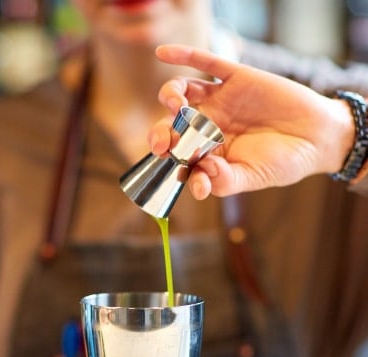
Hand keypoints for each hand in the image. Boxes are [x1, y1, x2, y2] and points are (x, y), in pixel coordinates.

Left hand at [148, 44, 355, 198]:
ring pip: (183, 93)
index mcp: (207, 153)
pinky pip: (206, 63)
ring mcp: (219, 101)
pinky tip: (163, 52)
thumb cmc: (283, 162)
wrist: (318, 137)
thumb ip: (226, 181)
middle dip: (161, 133)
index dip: (174, 165)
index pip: (179, 158)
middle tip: (163, 141)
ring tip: (175, 104)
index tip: (186, 173)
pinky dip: (184, 56)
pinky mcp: (235, 78)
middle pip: (172, 125)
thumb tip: (202, 174)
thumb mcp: (253, 178)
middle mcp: (207, 127)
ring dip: (170, 96)